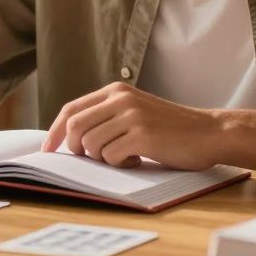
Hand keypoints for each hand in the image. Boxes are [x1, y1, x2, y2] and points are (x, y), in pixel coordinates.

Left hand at [42, 83, 222, 169]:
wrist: (209, 133)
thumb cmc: (170, 129)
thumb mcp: (135, 111)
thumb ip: (107, 117)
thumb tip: (69, 138)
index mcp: (115, 91)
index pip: (71, 109)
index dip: (55, 132)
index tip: (47, 150)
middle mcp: (121, 99)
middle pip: (75, 126)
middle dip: (75, 148)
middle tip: (92, 158)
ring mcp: (132, 116)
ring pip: (91, 144)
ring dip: (103, 158)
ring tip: (126, 156)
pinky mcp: (142, 135)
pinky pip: (111, 156)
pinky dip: (120, 164)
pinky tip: (138, 160)